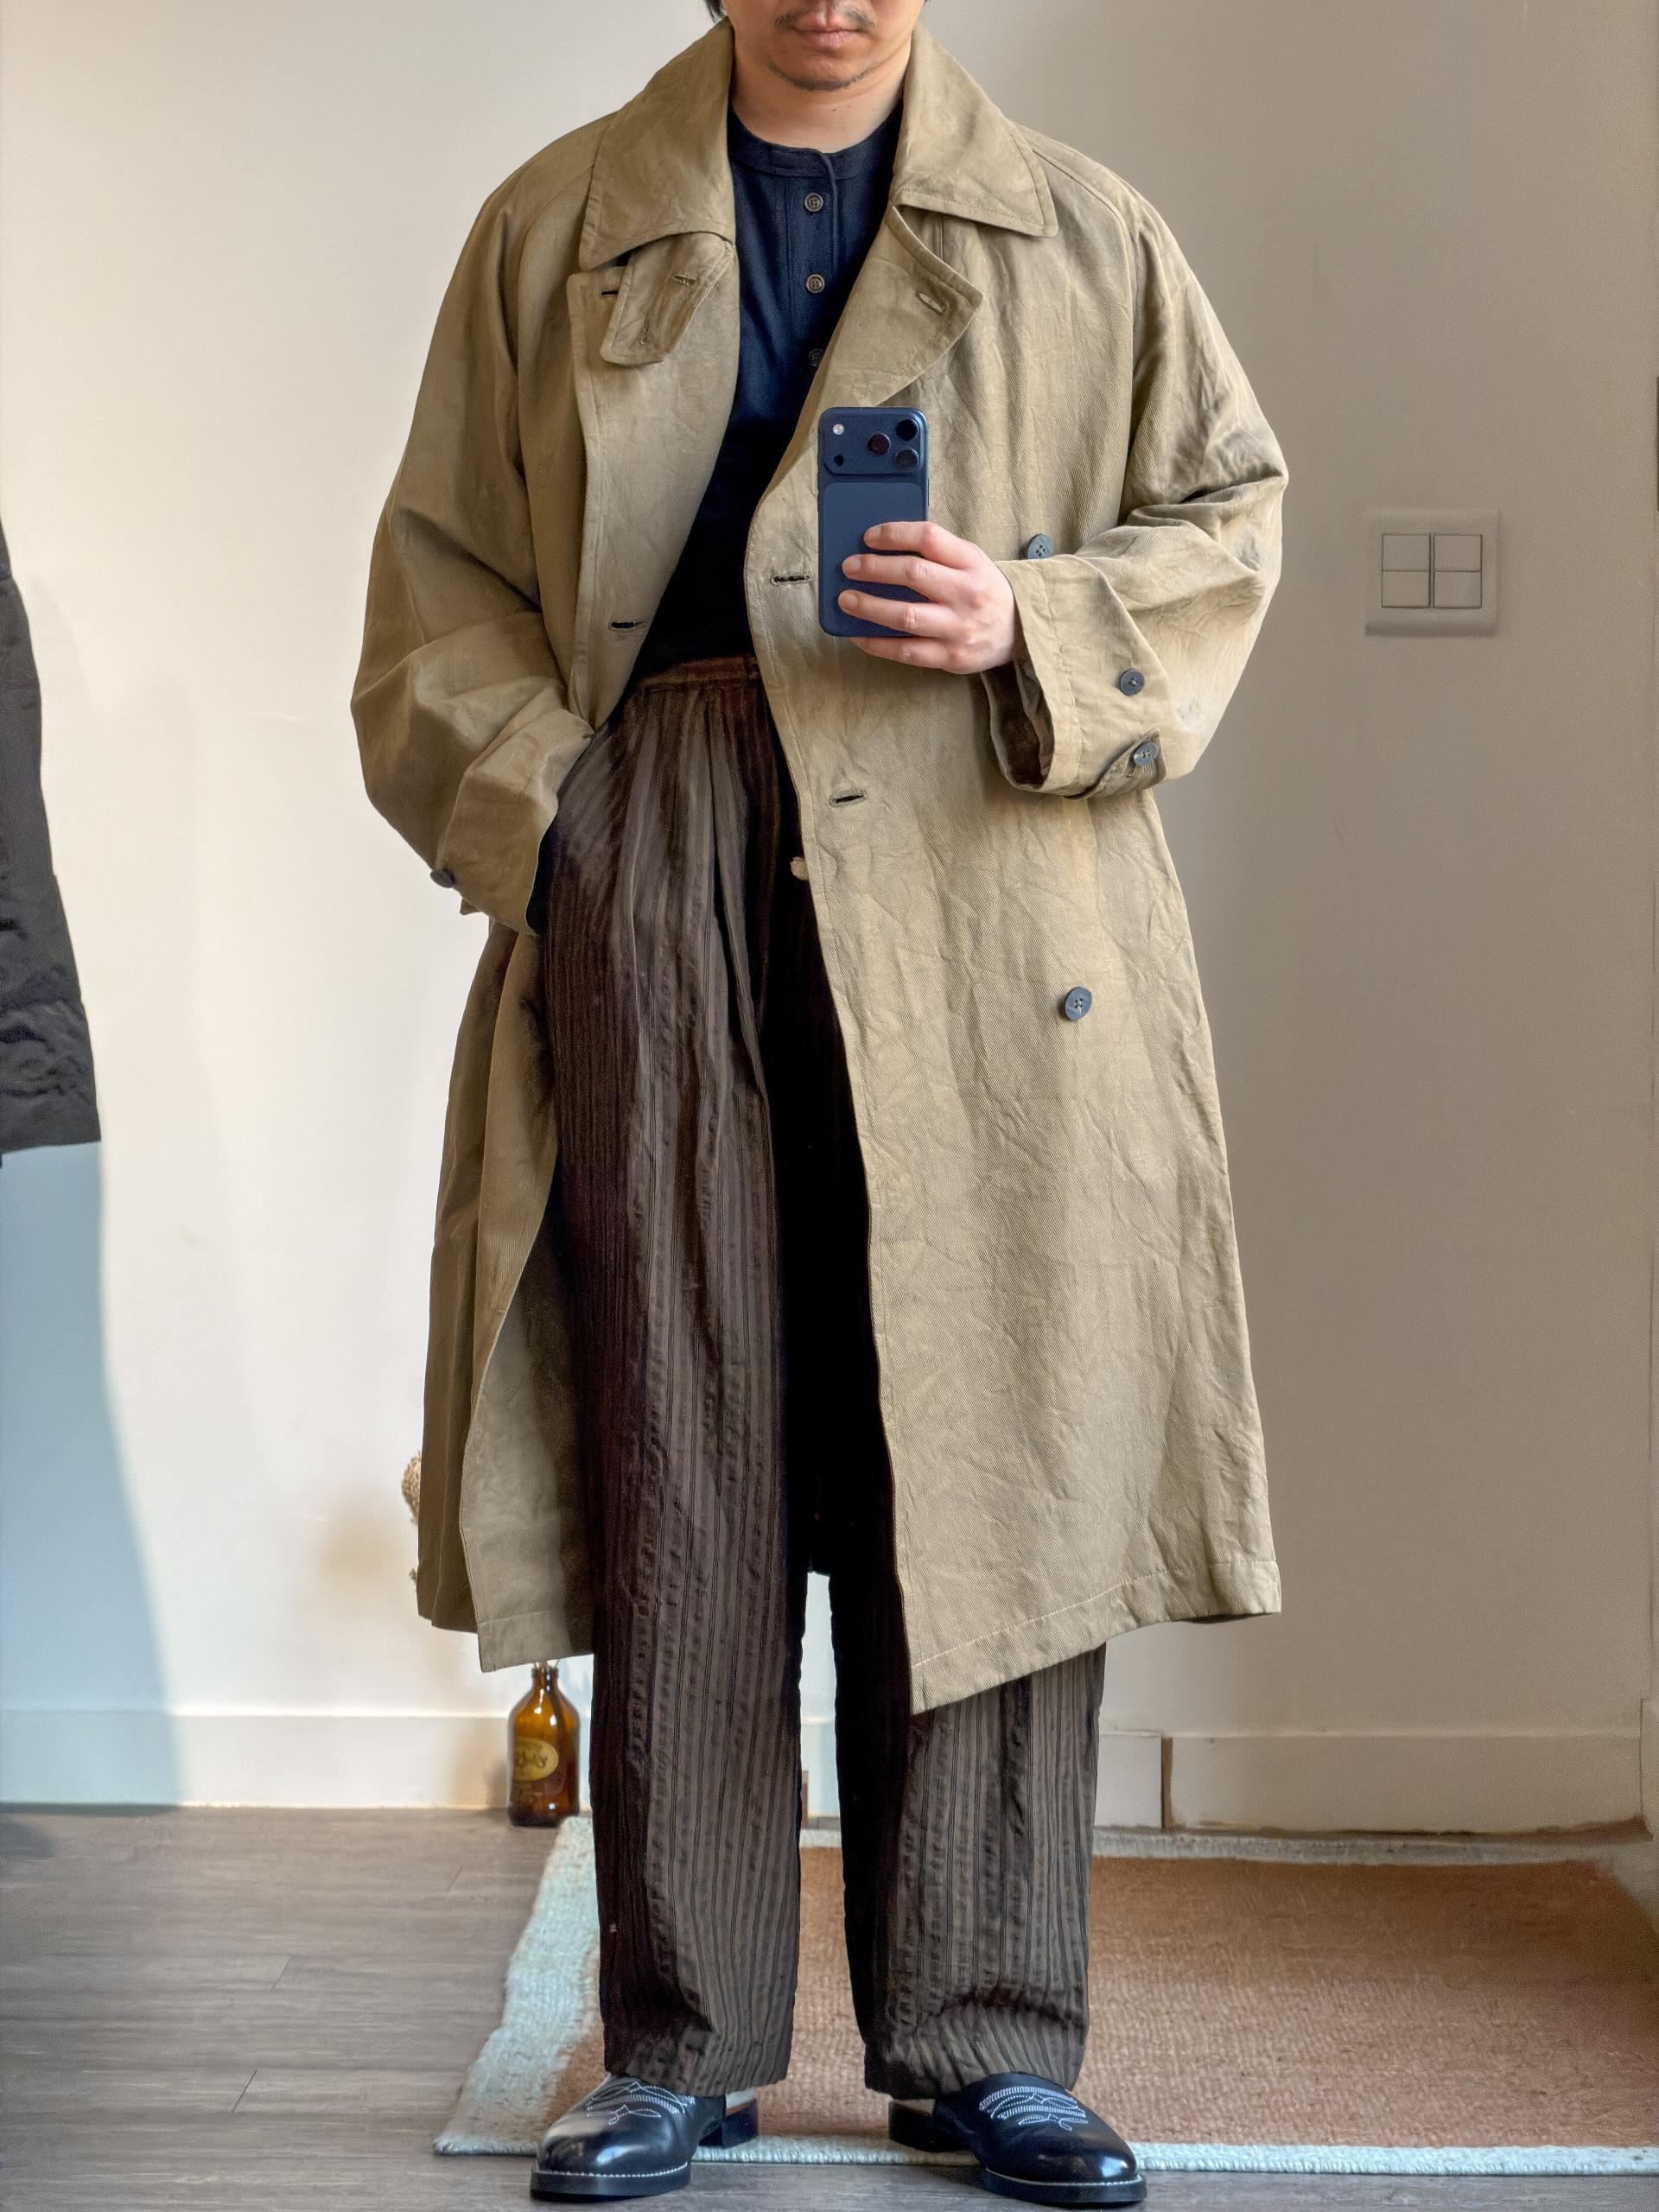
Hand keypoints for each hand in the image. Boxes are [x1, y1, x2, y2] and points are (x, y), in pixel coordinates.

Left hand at [837, 520, 1020, 671]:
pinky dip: (877, 643)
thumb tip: (882, 549)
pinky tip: (858, 635)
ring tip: (846, 600)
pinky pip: (906, 651)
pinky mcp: (950, 657)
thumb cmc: (983, 590)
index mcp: (971, 562)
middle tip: (849, 567)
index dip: (894, 534)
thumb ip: (936, 553)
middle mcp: (966, 593)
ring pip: (905, 616)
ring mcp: (958, 627)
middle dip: (874, 568)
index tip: (869, 537)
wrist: (1019, 631)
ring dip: (869, 606)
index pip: (928, 538)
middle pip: (913, 574)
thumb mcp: (971, 561)